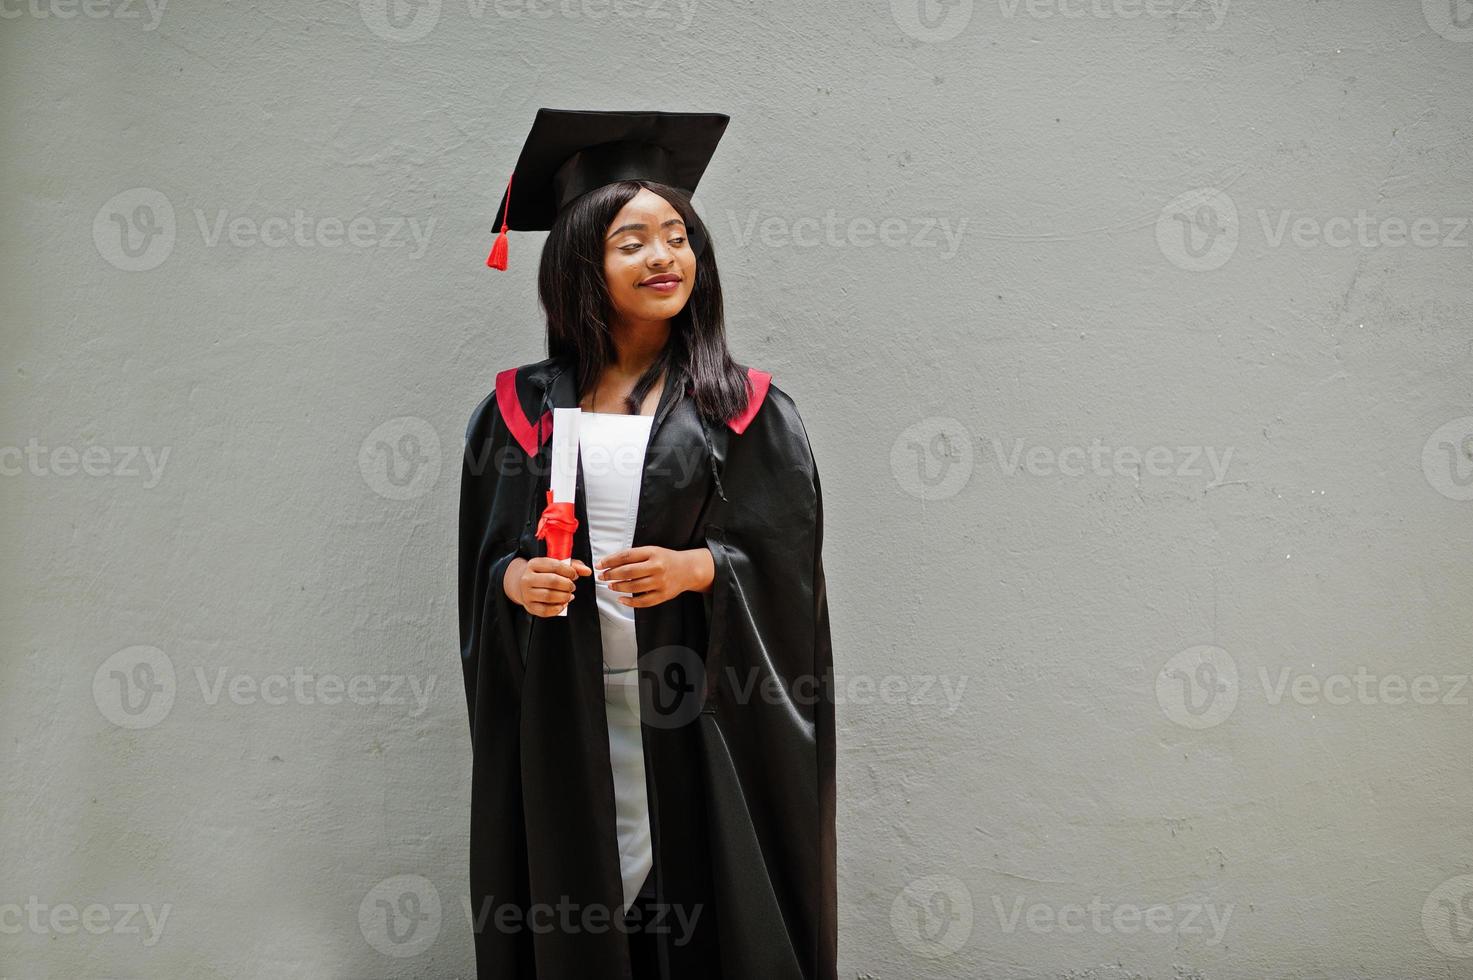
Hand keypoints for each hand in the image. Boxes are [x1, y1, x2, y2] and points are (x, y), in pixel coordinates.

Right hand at [505, 556, 591, 616]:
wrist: (522, 584)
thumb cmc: (543, 574)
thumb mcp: (555, 565)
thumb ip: (573, 566)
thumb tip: (587, 571)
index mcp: (534, 564)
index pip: (555, 566)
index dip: (569, 571)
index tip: (574, 575)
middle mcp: (527, 578)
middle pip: (552, 581)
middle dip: (567, 585)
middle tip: (572, 586)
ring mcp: (527, 593)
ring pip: (549, 596)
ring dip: (564, 597)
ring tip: (569, 595)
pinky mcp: (529, 606)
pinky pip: (545, 611)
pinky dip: (557, 609)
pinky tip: (562, 604)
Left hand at [596, 546, 714, 607]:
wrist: (688, 569)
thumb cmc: (666, 559)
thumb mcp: (651, 551)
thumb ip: (634, 556)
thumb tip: (610, 563)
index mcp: (652, 553)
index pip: (626, 556)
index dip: (610, 561)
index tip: (600, 565)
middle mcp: (657, 567)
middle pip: (628, 572)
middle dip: (611, 575)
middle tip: (602, 576)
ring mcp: (660, 582)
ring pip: (633, 587)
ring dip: (618, 587)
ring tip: (610, 586)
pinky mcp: (663, 595)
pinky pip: (643, 601)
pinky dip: (629, 602)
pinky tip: (621, 599)